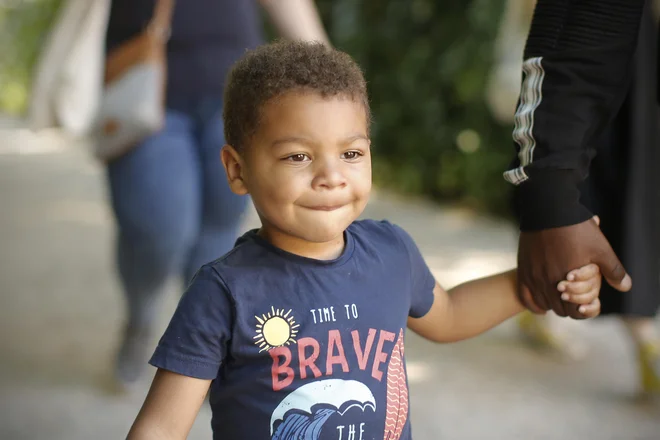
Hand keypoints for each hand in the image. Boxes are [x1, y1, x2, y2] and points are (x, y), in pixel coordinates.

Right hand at [517, 216, 631, 318]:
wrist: (548, 210)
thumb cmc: (576, 229)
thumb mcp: (601, 249)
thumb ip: (614, 271)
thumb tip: (625, 287)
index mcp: (570, 282)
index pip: (576, 311)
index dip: (584, 310)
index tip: (587, 302)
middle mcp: (549, 283)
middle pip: (560, 310)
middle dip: (569, 306)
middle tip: (575, 296)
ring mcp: (533, 277)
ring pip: (543, 304)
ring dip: (553, 303)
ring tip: (561, 295)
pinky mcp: (523, 270)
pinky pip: (526, 297)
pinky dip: (535, 303)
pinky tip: (542, 303)